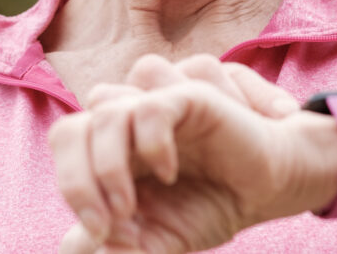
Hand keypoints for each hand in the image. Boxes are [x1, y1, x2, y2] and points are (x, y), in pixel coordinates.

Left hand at [51, 55, 332, 252]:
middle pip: (71, 126)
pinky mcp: (191, 98)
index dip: (69, 186)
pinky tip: (168, 172)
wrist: (271, 189)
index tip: (98, 233)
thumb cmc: (213, 205)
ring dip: (108, 163)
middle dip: (77, 180)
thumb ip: (119, 243)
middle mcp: (131, 120)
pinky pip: (150, 106)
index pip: (66, 142)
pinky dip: (150, 143)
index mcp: (115, 146)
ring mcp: (159, 105)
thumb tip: (74, 245)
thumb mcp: (159, 240)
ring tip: (131, 207)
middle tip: (107, 223)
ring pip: (104, 106)